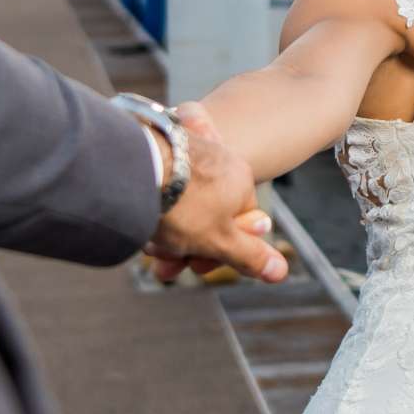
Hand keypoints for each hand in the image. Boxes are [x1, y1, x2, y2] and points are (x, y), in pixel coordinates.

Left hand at [143, 103, 289, 283]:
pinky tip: (141, 211)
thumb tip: (281, 271)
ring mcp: (191, 148)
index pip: (240, 225)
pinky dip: (154, 200)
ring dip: (166, 228)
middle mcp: (221, 159)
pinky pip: (165, 180)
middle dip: (188, 243)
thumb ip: (251, 256)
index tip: (195, 265)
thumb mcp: (219, 241)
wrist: (132, 166)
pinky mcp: (162, 142)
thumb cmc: (179, 205)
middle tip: (163, 258)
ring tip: (147, 239)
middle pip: (209, 214)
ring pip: (184, 201)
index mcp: (241, 180)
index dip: (218, 252)